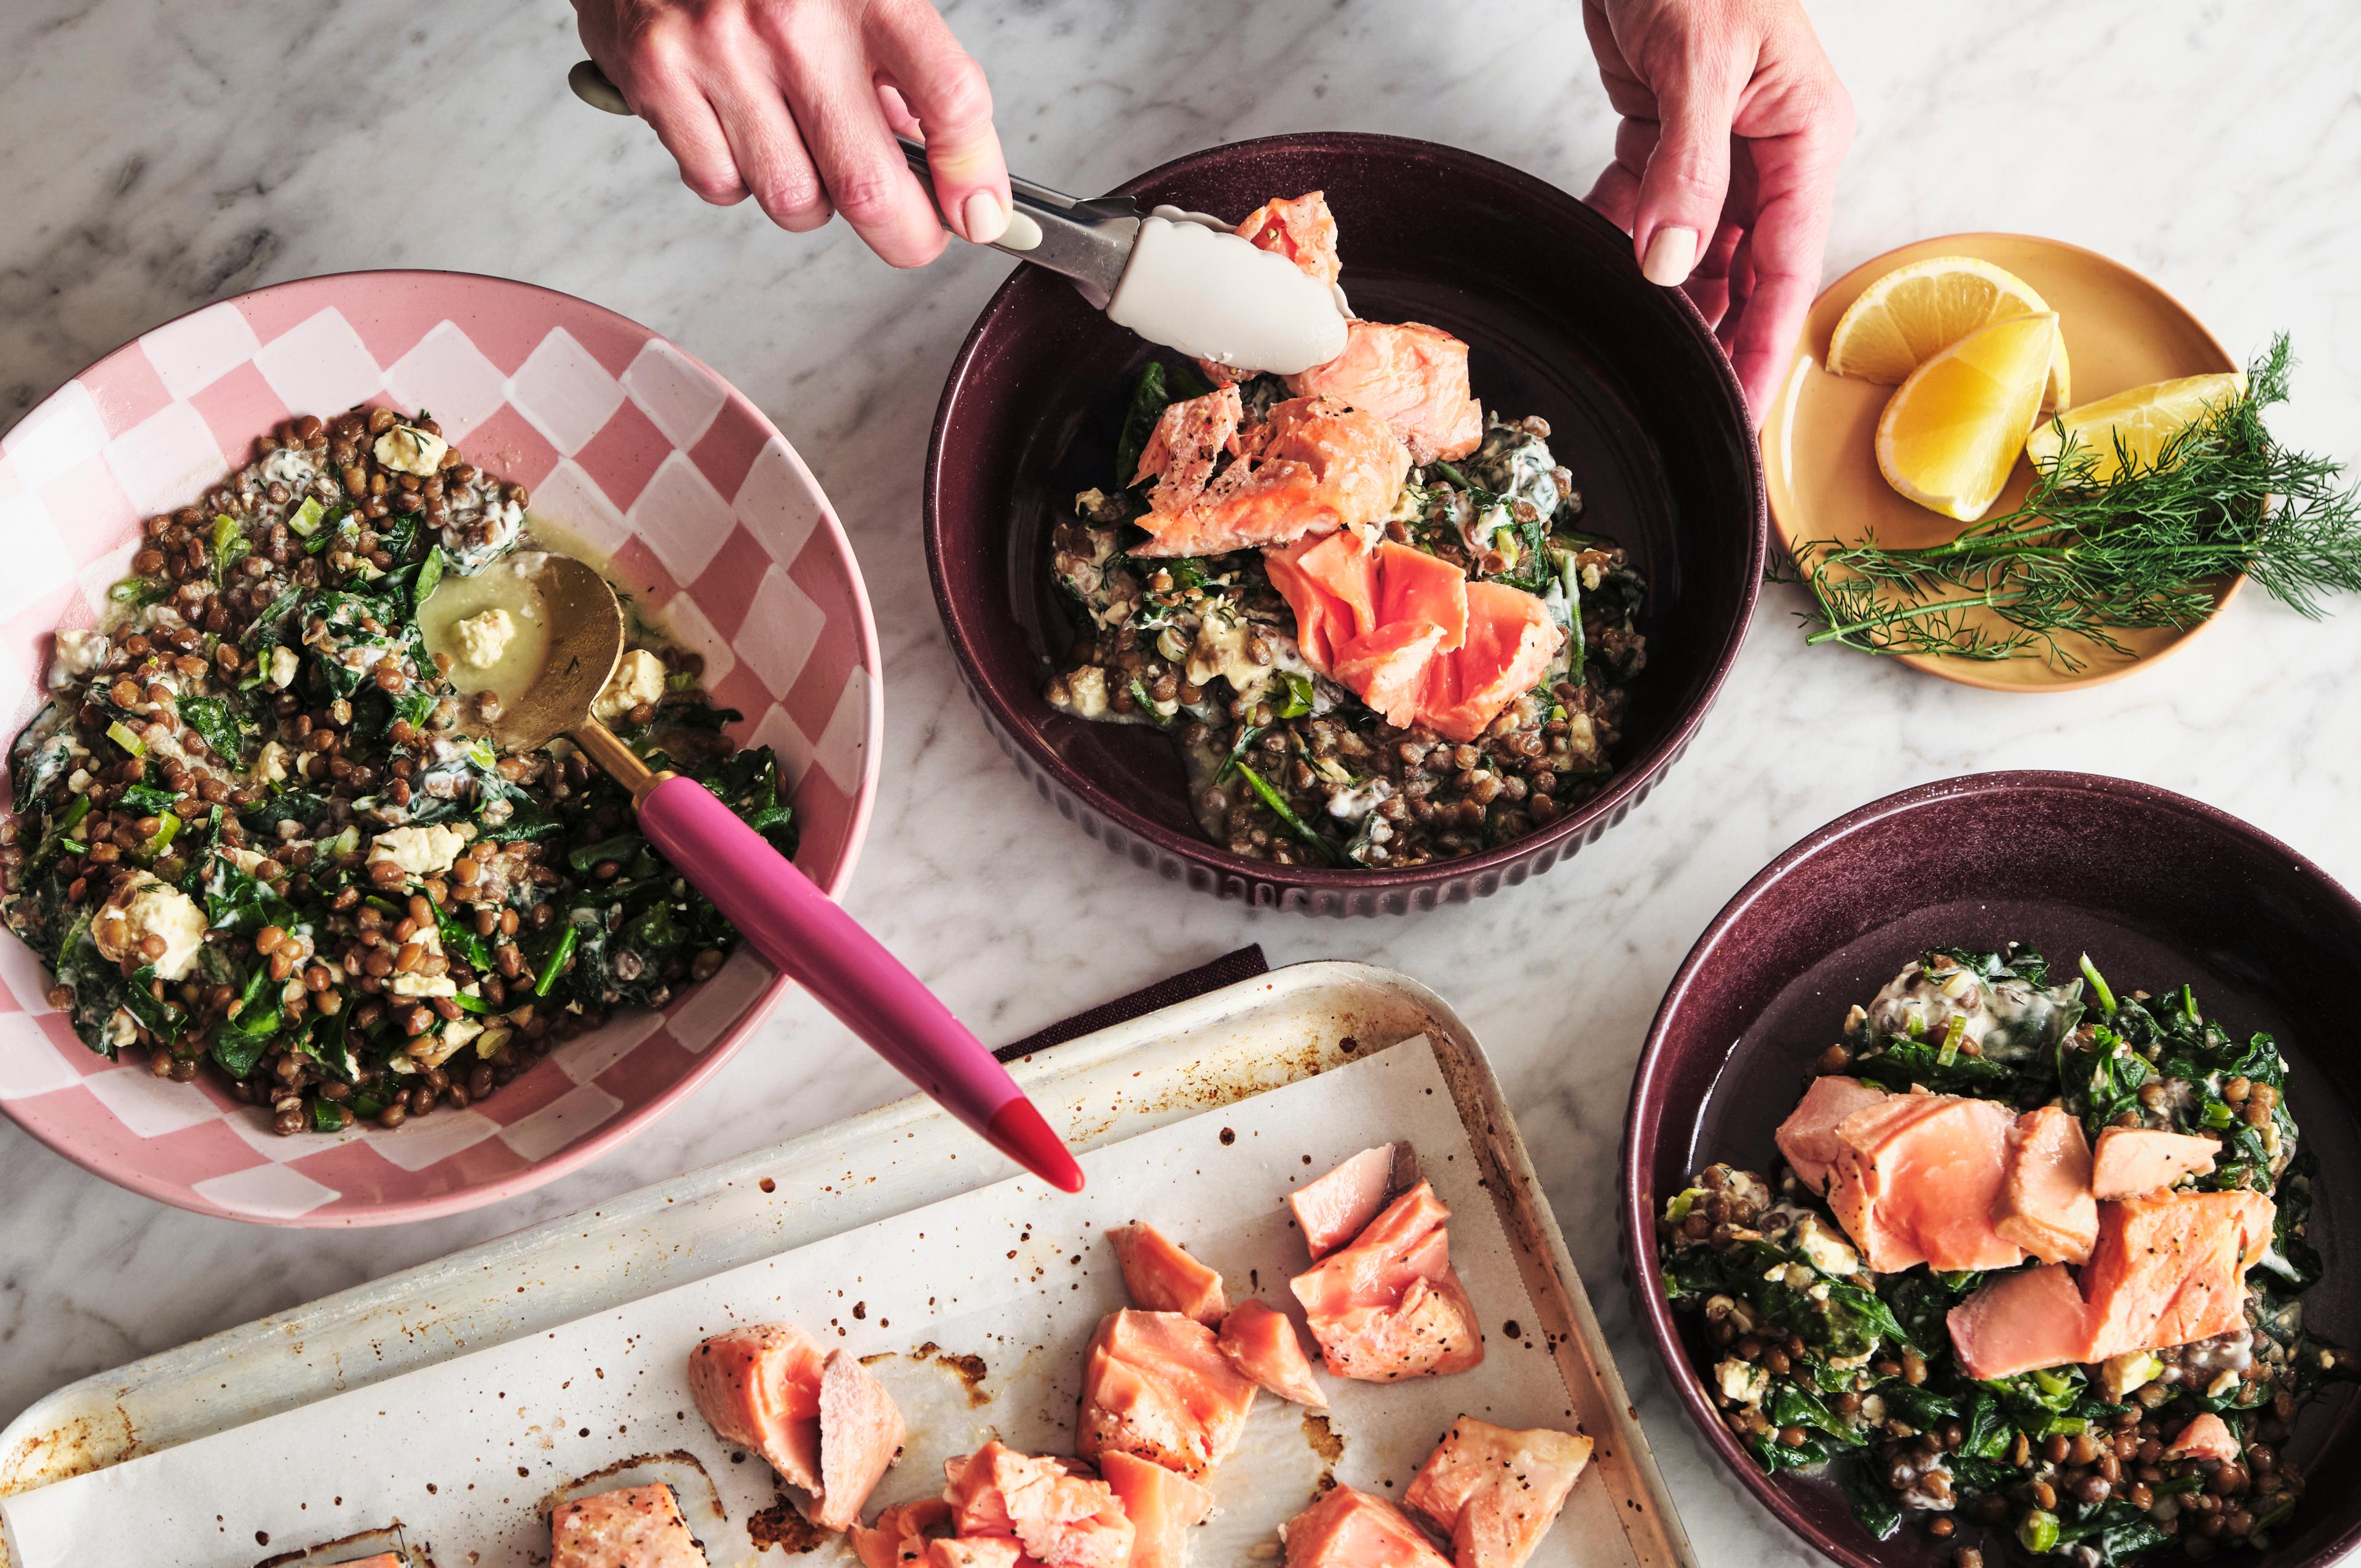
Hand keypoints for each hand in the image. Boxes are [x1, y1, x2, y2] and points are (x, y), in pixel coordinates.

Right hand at [572, 0, 1010, 267]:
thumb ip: (903, 68)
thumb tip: (940, 168)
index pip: (950, 97)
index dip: (974, 173)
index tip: (981, 213)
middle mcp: (793, 20)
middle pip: (870, 187)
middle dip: (906, 236)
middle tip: (914, 234)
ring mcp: (720, 51)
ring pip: (795, 201)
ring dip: (813, 200)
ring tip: (804, 146)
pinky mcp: (659, 77)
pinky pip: (721, 185)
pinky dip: (738, 178)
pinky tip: (740, 128)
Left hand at [1582, 0, 1853, 423]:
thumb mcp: (1700, 60)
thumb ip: (1689, 167)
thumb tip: (1674, 265)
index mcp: (1806, 139)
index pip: (1789, 270)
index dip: (1765, 349)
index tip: (1743, 416)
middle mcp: (1770, 153)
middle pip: (1743, 273)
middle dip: (1710, 334)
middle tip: (1673, 397)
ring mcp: (1717, 149)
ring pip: (1691, 251)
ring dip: (1658, 294)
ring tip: (1629, 343)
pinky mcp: (1663, 138)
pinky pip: (1641, 210)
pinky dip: (1614, 238)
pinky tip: (1590, 267)